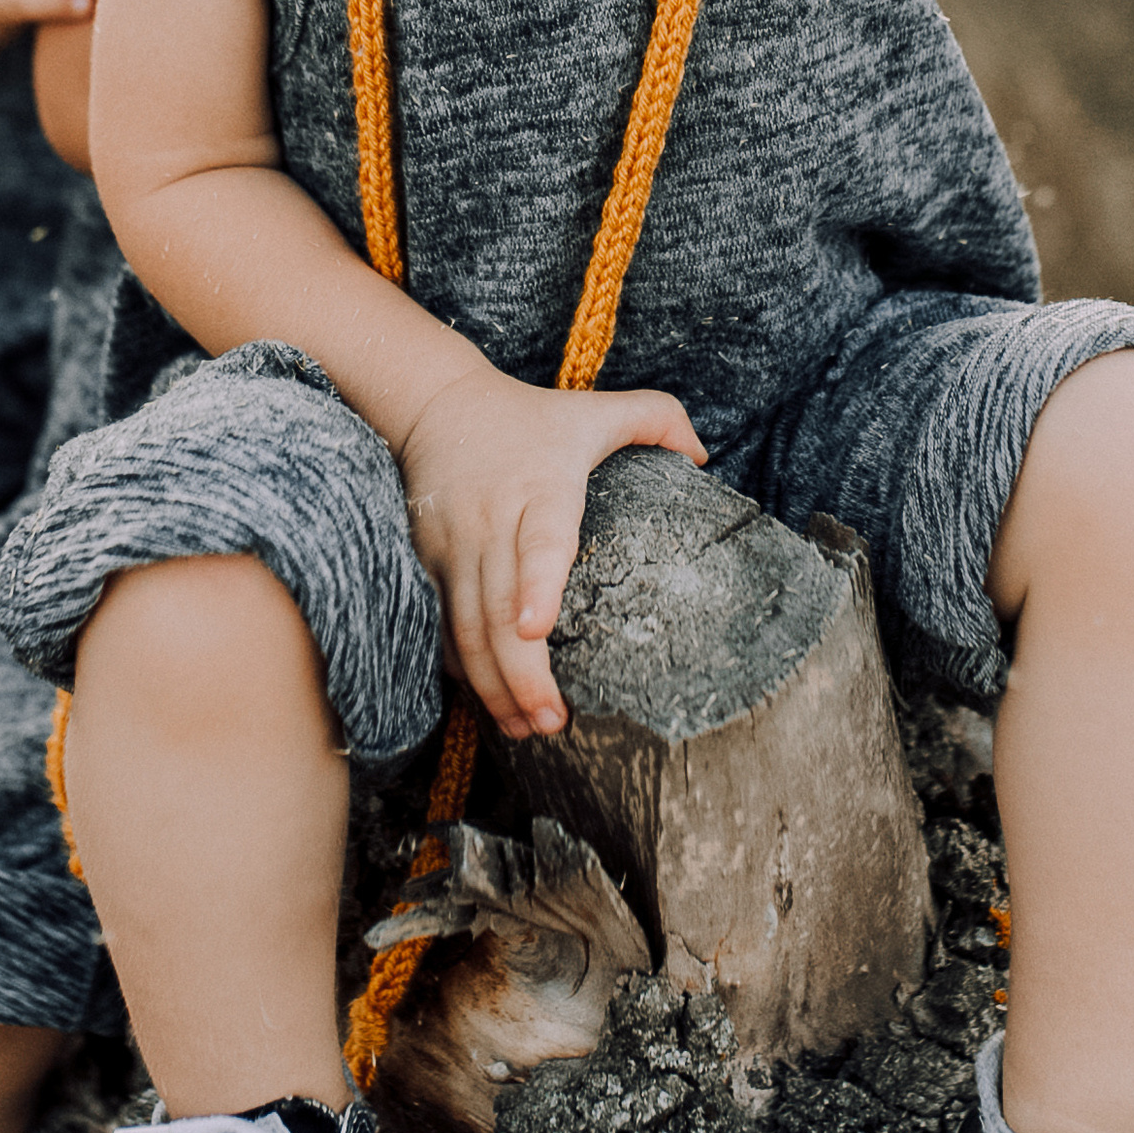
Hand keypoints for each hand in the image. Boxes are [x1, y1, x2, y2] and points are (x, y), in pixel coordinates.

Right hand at [398, 362, 706, 740]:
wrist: (436, 404)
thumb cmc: (531, 416)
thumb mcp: (596, 408)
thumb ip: (657, 418)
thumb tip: (704, 458)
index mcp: (542, 485)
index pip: (540, 538)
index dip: (537, 584)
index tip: (538, 629)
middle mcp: (493, 520)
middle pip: (499, 607)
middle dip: (523, 674)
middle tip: (552, 721)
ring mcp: (454, 545)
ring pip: (467, 628)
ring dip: (494, 685)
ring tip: (526, 728)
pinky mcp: (429, 562)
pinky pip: (443, 627)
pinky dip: (464, 670)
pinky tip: (491, 703)